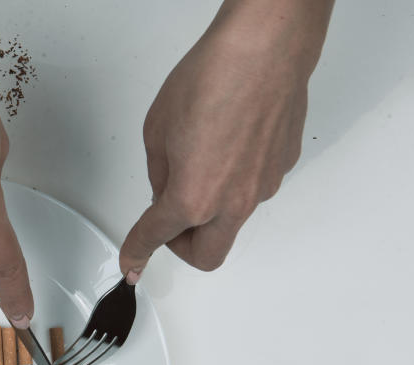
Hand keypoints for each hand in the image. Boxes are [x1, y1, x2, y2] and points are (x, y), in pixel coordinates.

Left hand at [120, 0, 332, 281]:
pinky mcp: (282, 168)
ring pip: (231, 223)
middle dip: (183, 248)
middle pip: (207, 256)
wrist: (264, 50)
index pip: (156, 237)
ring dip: (210, 213)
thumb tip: (165, 190)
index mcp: (192, 197)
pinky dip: (234, 183)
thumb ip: (159, 173)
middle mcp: (232, 203)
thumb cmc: (211, 79)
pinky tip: (227, 145)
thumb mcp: (157, 131)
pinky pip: (252, 190)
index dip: (137, 253)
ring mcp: (262, 188)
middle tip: (169, 225)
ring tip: (199, 163)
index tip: (131, 264)